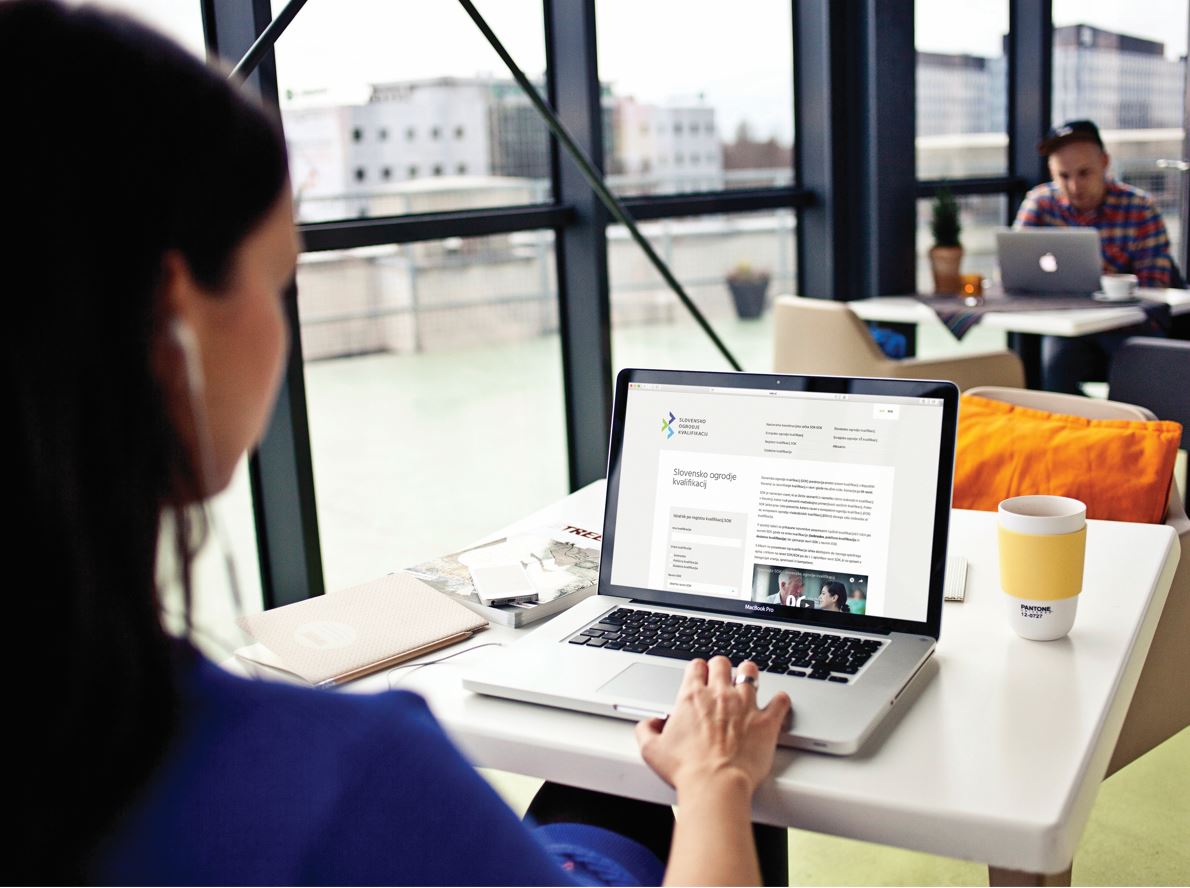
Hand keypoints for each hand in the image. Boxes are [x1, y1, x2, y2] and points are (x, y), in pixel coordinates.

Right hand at [635, 656, 790, 796]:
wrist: (715, 785)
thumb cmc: (686, 770)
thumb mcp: (652, 750)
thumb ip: (647, 730)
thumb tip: (650, 724)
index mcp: (692, 697)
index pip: (696, 666)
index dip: (698, 670)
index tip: (699, 676)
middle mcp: (720, 694)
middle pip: (722, 663)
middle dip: (722, 668)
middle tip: (722, 678)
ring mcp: (746, 705)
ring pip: (751, 671)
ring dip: (749, 674)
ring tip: (749, 681)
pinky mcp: (766, 721)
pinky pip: (780, 700)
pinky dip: (780, 700)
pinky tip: (778, 702)